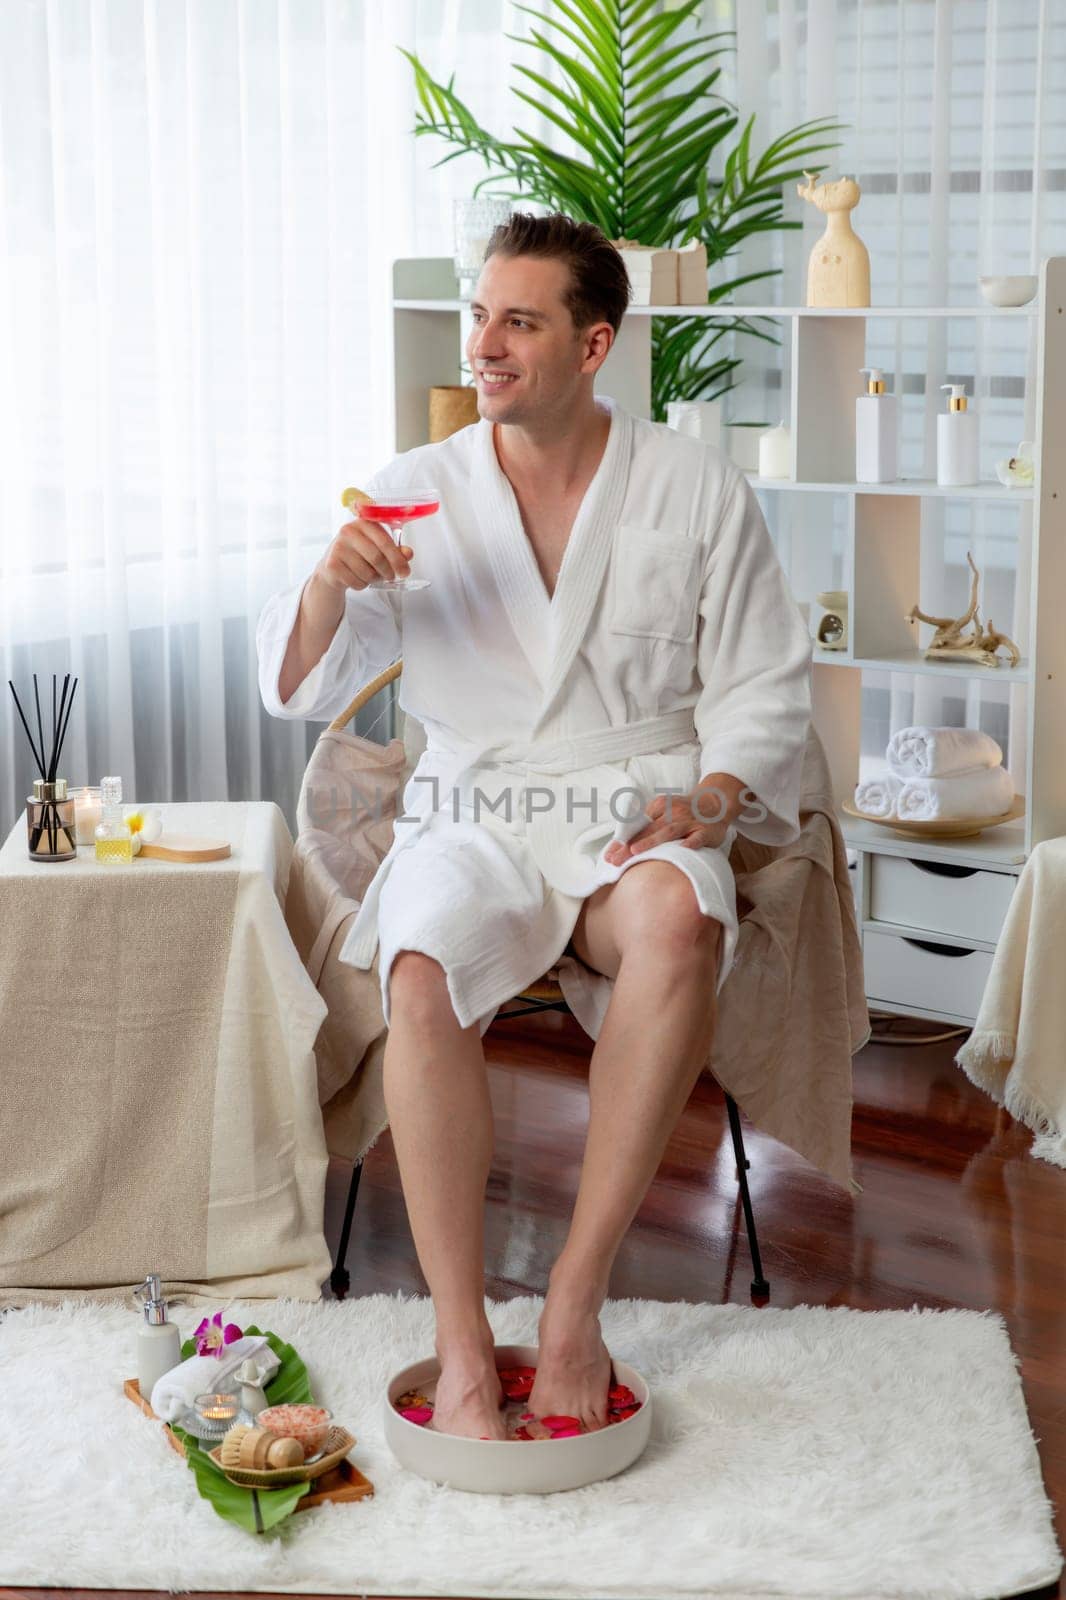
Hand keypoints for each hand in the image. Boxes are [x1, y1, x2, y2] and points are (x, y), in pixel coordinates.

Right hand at [315, 518, 412, 591]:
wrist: (333, 567)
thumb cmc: (359, 554)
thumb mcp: (379, 548)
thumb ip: (396, 550)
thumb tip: (408, 553)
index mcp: (363, 523)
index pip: (384, 541)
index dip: (397, 559)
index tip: (405, 571)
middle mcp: (348, 531)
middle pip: (377, 558)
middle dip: (388, 571)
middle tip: (392, 577)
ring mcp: (338, 547)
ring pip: (367, 573)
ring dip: (374, 579)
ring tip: (370, 575)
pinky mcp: (332, 564)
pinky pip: (356, 582)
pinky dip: (362, 585)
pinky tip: (357, 578)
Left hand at [603, 781, 739, 865]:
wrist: (715, 802)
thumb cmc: (682, 812)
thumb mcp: (663, 812)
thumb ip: (646, 827)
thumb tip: (621, 846)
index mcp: (659, 806)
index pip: (637, 826)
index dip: (622, 841)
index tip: (608, 855)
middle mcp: (672, 812)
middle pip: (648, 830)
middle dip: (630, 846)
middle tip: (615, 860)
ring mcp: (689, 821)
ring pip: (669, 831)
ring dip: (652, 841)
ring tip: (636, 851)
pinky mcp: (705, 830)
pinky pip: (698, 837)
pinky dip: (691, 842)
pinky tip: (684, 849)